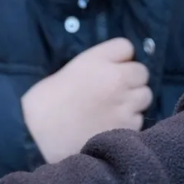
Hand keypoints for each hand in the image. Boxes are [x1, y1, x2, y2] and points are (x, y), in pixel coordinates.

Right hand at [20, 37, 153, 163]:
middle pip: (142, 72)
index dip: (120, 59)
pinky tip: (111, 126)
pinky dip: (129, 122)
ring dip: (134, 101)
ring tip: (115, 110)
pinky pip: (139, 119)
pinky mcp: (127, 128)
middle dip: (131, 80)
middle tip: (114, 91)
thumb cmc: (46, 101)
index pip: (127, 48)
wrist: (37, 136)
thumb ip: (98, 64)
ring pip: (145, 96)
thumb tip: (116, 66)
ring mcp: (125, 104)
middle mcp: (117, 78)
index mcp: (99, 60)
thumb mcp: (70, 69)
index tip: (112, 67)